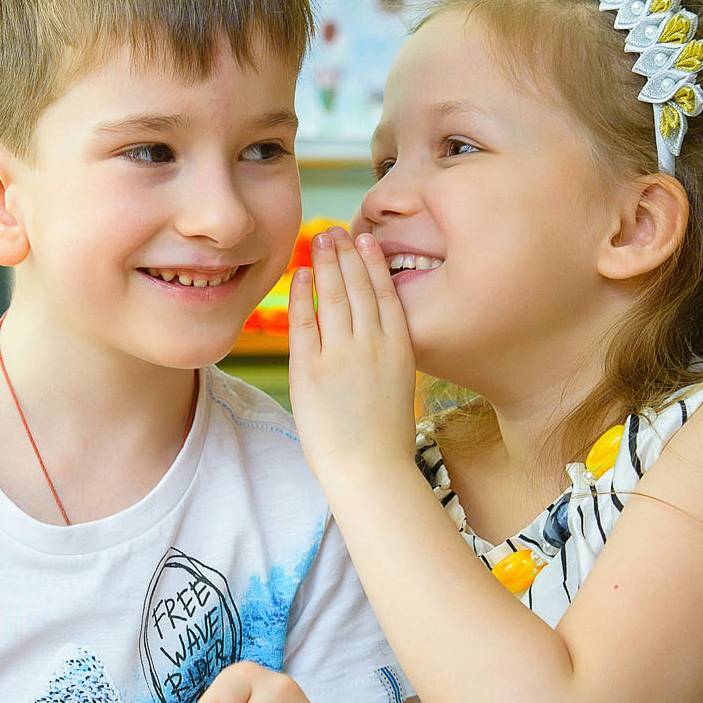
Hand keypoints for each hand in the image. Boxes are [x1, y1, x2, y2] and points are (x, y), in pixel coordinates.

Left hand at [289, 227, 417, 476]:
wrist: (371, 473)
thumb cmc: (385, 440)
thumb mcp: (398, 388)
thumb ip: (387, 358)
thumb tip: (373, 337)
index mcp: (400, 350)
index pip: (385, 295)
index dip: (374, 264)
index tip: (367, 241)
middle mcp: (372, 346)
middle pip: (358, 288)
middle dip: (347, 254)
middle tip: (337, 230)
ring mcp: (341, 356)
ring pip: (334, 297)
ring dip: (327, 263)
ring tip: (321, 239)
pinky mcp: (311, 370)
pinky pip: (304, 321)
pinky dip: (303, 293)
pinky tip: (303, 273)